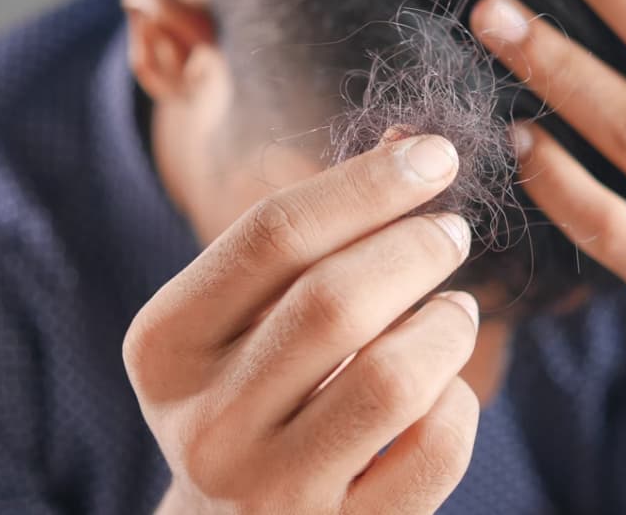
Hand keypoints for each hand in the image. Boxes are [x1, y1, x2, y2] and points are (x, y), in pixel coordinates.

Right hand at [123, 135, 480, 513]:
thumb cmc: (253, 389)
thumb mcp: (246, 315)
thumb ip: (313, 234)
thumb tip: (413, 146)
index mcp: (167, 345)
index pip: (272, 235)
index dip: (367, 184)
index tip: (436, 154)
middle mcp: (206, 422)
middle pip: (335, 301)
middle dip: (417, 247)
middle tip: (451, 231)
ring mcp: (270, 491)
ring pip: (394, 378)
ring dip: (447, 325)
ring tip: (455, 310)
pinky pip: (434, 451)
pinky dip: (459, 402)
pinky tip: (445, 389)